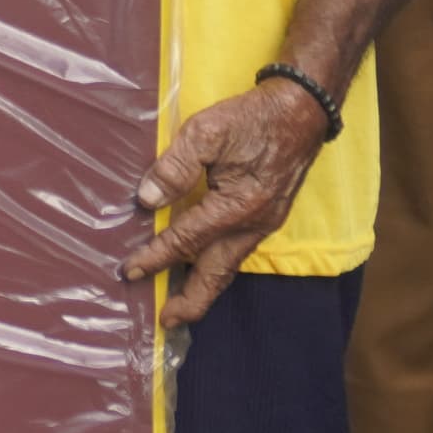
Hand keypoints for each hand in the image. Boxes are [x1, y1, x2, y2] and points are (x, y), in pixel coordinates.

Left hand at [122, 78, 332, 327]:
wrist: (301, 111)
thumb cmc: (252, 118)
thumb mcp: (207, 132)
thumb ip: (176, 167)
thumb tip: (147, 200)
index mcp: (238, 207)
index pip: (187, 240)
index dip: (157, 257)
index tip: (130, 271)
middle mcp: (254, 224)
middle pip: (218, 274)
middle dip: (192, 301)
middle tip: (167, 321)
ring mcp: (265, 223)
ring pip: (230, 266)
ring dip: (205, 287)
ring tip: (182, 304)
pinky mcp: (268, 216)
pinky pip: (238, 251)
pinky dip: (218, 266)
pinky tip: (204, 265)